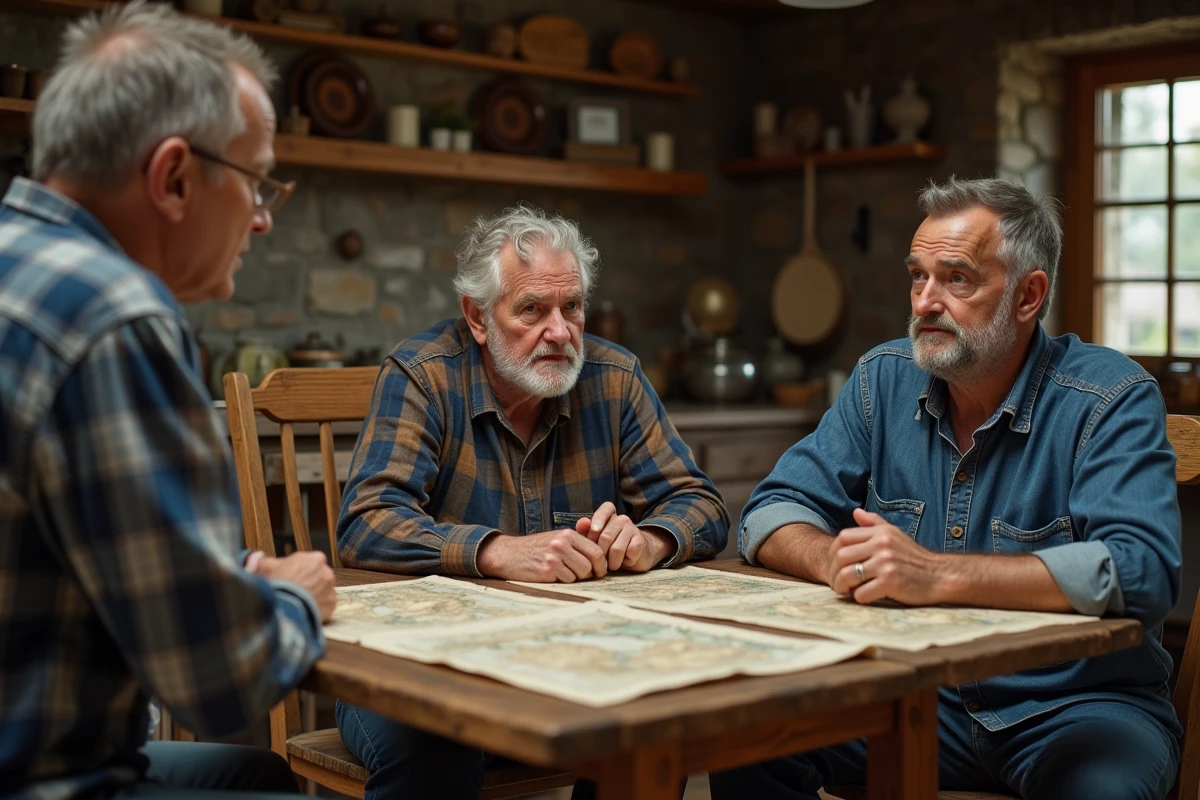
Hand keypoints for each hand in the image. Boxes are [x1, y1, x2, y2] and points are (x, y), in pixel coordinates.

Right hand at [248, 550, 336, 622]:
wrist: (285, 605)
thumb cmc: (276, 584)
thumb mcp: (266, 567)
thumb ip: (265, 561)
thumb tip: (257, 558)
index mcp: (315, 558)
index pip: (309, 563)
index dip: (299, 571)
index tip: (291, 578)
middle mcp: (327, 571)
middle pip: (318, 577)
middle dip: (308, 583)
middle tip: (294, 592)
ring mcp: (331, 589)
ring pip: (322, 591)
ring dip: (313, 596)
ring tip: (298, 602)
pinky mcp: (332, 604)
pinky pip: (325, 605)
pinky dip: (317, 608)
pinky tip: (304, 610)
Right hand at [477, 530, 607, 582]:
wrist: (509, 554)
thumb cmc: (537, 549)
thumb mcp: (557, 539)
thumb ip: (578, 543)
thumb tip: (603, 554)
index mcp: (568, 534)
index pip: (596, 551)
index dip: (601, 565)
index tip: (598, 572)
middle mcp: (562, 543)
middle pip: (591, 564)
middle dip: (590, 574)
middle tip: (584, 577)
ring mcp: (554, 556)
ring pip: (581, 573)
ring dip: (576, 578)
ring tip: (565, 574)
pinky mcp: (546, 569)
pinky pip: (567, 580)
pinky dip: (564, 581)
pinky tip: (554, 576)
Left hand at [578, 502, 674, 572]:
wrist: (636, 556)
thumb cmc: (610, 548)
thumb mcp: (595, 540)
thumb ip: (586, 531)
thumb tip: (582, 522)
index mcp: (609, 515)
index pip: (606, 508)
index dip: (598, 519)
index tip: (594, 531)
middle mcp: (622, 519)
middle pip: (605, 536)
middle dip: (601, 554)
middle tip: (601, 562)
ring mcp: (633, 529)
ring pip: (616, 549)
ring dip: (612, 562)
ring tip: (613, 564)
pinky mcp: (640, 541)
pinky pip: (629, 553)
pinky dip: (625, 562)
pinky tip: (626, 561)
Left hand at [829, 508, 943, 604]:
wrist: (940, 576)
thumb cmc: (914, 557)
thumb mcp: (895, 535)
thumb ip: (874, 523)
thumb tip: (855, 512)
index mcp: (880, 533)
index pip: (843, 537)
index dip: (833, 553)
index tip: (835, 565)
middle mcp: (882, 545)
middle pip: (841, 556)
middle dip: (834, 572)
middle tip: (837, 583)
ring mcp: (886, 563)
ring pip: (848, 575)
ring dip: (842, 587)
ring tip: (846, 591)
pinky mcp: (891, 582)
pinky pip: (862, 593)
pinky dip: (859, 598)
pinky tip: (865, 597)